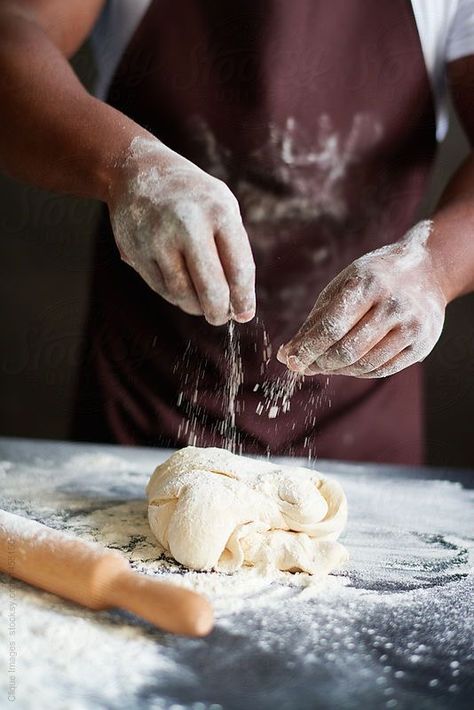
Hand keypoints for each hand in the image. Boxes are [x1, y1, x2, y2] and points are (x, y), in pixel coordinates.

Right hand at [108, 136, 255, 325]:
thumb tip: (240, 307)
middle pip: (211, 289)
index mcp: (219, 211)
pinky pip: (162, 289)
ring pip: (183, 294)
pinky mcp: (135, 251)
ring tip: (202, 304)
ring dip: (196, 307)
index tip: (244, 314)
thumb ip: (234, 252)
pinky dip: (175, 295)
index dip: (243, 299)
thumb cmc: (194, 197)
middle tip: (221, 318)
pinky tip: (182, 288)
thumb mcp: (223, 208)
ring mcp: (158, 238)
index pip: (238, 269)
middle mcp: (187, 224)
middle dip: (218, 312)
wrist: (139, 171)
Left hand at [277, 221, 446, 377]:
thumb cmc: (373, 278)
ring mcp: (411, 326)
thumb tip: (286, 356)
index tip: (291, 360)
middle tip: (305, 366)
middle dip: (320, 363)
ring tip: (324, 364)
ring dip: (338, 370)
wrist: (427, 270)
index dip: (308, 349)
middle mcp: (393, 305)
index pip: (331, 327)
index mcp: (368, 284)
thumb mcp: (342, 287)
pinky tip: (347, 365)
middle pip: (347, 350)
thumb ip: (315, 322)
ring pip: (364, 365)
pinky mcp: (422, 345)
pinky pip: (382, 370)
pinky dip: (359, 372)